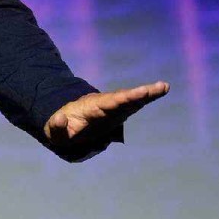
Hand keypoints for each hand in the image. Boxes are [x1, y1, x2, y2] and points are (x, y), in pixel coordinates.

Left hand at [45, 81, 169, 147]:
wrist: (65, 124)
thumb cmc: (60, 130)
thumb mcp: (54, 131)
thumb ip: (56, 127)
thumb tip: (60, 119)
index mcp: (91, 108)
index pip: (108, 103)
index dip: (122, 99)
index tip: (136, 94)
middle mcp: (104, 104)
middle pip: (124, 98)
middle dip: (139, 94)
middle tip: (158, 87)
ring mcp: (113, 107)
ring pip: (132, 99)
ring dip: (147, 93)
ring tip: (164, 87)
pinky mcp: (119, 112)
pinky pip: (135, 104)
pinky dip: (147, 98)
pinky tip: (162, 90)